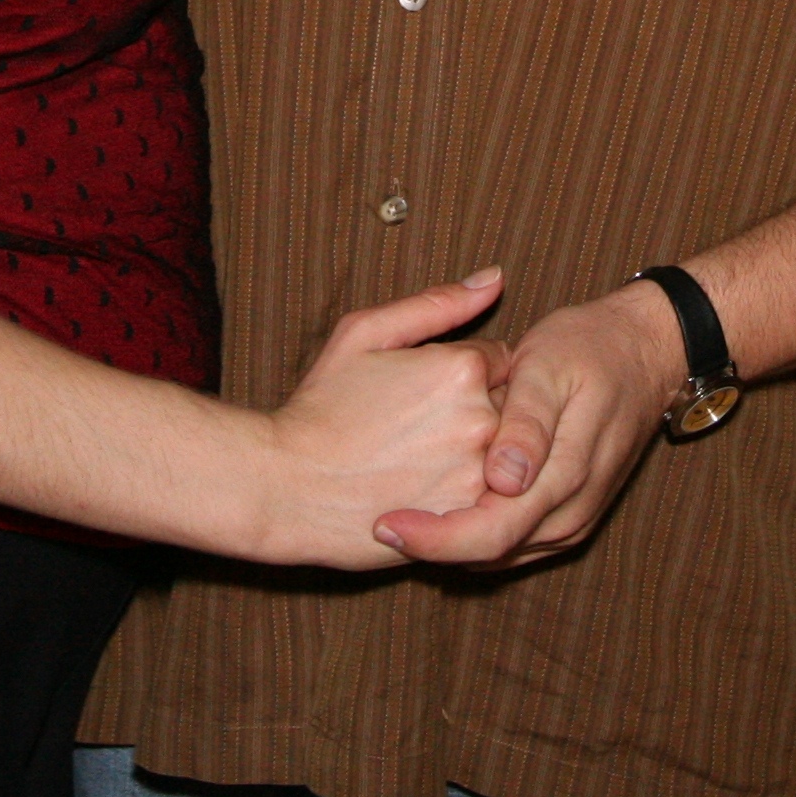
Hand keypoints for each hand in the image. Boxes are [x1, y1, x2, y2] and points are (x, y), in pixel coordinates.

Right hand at [252, 271, 507, 567]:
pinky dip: (466, 492)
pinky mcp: (469, 519)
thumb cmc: (321, 406)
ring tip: (419, 460)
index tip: (426, 392)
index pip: (498, 359)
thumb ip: (436, 304)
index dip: (461, 373)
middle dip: (476, 411)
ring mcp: (479, 474)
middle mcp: (482, 419)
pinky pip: (489, 499)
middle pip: (507, 406)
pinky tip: (424, 488)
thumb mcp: (364, 334)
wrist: (288, 486)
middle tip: (419, 428)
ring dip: (475, 454)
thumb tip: (495, 277)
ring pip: (501, 455)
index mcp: (464, 367)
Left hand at [375, 278, 684, 566]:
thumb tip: (504, 478)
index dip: (434, 537)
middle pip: (491, 552)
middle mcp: (571, 511)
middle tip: (379, 524)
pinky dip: (476, 533)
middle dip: (433, 545)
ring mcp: (575, 519)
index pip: (490, 532)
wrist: (646, 354)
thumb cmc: (589, 348)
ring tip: (402, 517)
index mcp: (564, 476)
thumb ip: (527, 423)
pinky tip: (443, 510)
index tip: (384, 524)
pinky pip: (516, 542)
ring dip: (453, 542)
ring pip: (502, 554)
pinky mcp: (572, 516)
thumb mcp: (550, 367)